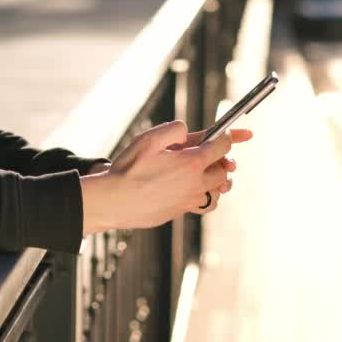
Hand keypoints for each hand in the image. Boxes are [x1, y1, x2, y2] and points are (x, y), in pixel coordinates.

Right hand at [79, 121, 251, 231]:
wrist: (114, 201)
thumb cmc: (127, 170)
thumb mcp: (148, 139)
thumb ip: (174, 130)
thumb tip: (187, 132)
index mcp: (191, 163)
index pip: (222, 147)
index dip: (228, 137)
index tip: (227, 134)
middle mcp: (195, 184)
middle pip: (224, 171)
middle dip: (222, 160)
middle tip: (213, 154)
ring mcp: (189, 201)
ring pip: (218, 191)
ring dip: (217, 181)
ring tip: (209, 173)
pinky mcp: (181, 212)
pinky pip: (204, 205)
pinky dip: (207, 197)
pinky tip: (195, 191)